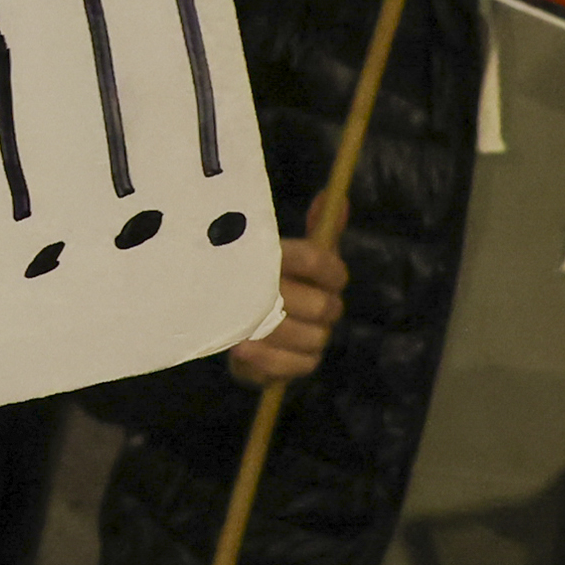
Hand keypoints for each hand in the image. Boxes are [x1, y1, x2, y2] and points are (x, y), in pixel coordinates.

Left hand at [226, 235, 346, 387]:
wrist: (234, 319)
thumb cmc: (260, 278)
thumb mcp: (276, 250)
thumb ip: (308, 227)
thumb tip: (330, 197)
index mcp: (323, 278)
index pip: (330, 268)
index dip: (310, 265)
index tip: (280, 260)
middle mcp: (324, 310)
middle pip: (323, 307)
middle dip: (286, 301)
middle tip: (251, 296)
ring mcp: (314, 340)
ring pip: (311, 338)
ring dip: (273, 331)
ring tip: (241, 323)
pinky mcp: (297, 366)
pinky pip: (292, 367)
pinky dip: (266, 359)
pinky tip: (242, 347)